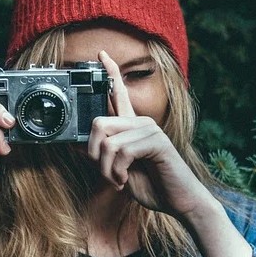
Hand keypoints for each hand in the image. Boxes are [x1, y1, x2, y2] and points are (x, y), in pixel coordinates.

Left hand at [87, 50, 215, 219]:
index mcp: (132, 127)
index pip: (120, 94)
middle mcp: (141, 123)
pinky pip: (122, 152)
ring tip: (119, 181)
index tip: (101, 54)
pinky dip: (118, 172)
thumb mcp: (119, 172)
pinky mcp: (156, 141)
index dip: (110, 73)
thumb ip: (101, 157)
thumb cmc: (153, 186)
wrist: (180, 202)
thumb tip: (75, 146)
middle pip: (98, 123)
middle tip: (107, 174)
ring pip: (108, 142)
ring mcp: (150, 129)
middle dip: (93, 155)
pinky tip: (127, 180)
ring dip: (107, 170)